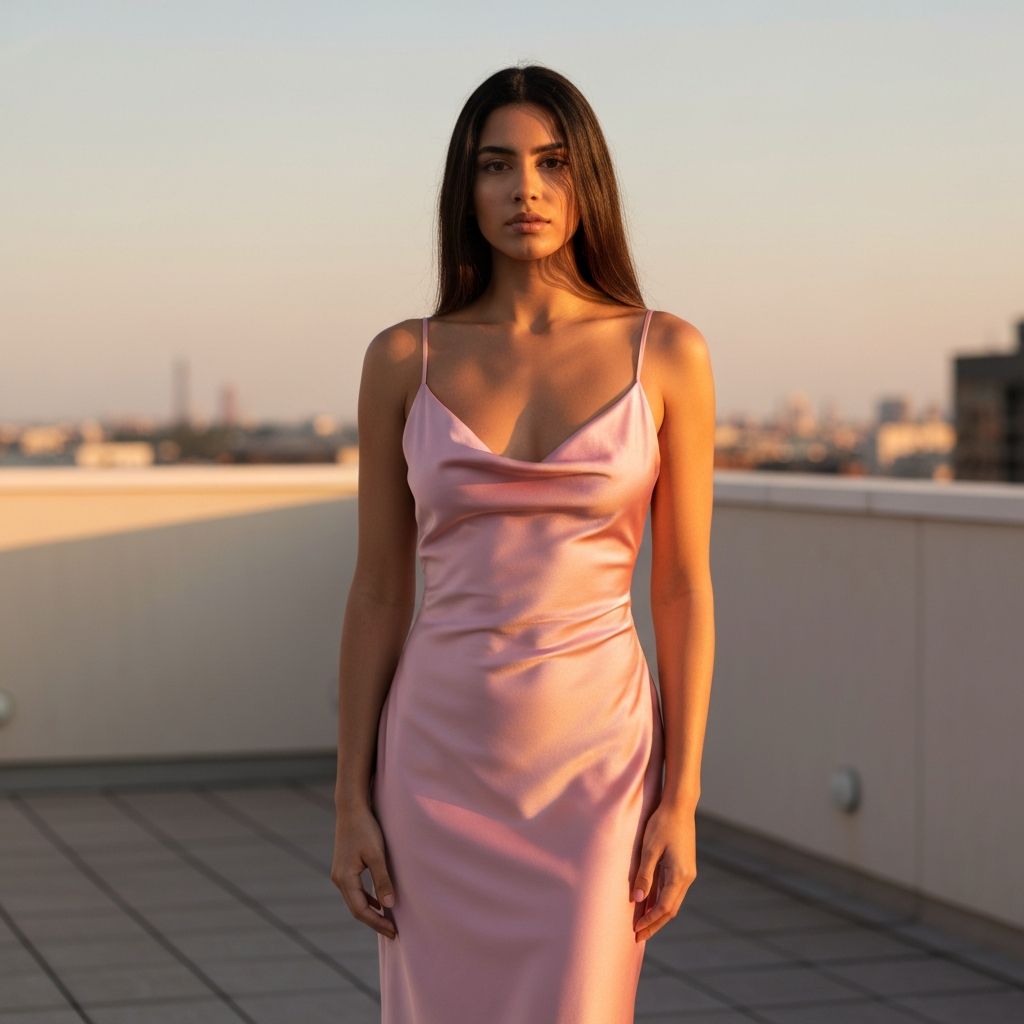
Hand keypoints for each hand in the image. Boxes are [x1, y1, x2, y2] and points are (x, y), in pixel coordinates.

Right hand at [330, 801, 397, 939]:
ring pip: (355, 900)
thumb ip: (382, 880)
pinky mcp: (345, 867)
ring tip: (387, 921)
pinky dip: (367, 899)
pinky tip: (379, 901)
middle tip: (393, 932)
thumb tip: (389, 906)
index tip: (393, 931)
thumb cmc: (365, 829)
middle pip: (356, 908)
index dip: (377, 923)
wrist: (351, 808)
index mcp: (345, 879)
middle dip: (374, 921)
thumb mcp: (376, 854)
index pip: (361, 910)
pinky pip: (356, 890)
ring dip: (371, 911)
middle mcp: (339, 879)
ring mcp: (340, 873)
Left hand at [631, 802, 696, 941]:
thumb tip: (638, 899)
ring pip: (673, 901)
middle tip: (638, 936)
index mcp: (679, 875)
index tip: (636, 930)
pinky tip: (651, 904)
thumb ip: (644, 875)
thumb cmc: (662, 824)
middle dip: (655, 924)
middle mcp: (687, 877)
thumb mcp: (650, 849)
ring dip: (659, 914)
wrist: (679, 806)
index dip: (650, 921)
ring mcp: (687, 872)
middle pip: (671, 909)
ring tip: (643, 924)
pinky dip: (662, 901)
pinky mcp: (684, 866)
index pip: (664, 907)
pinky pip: (673, 890)